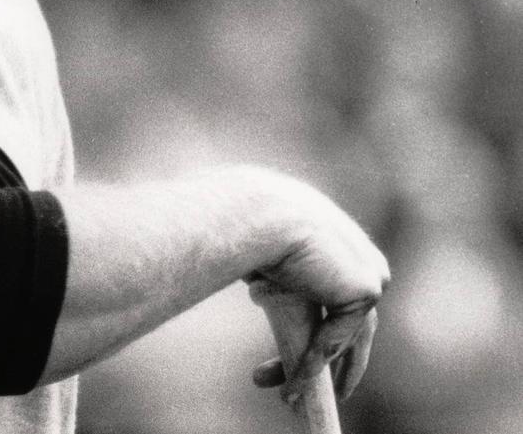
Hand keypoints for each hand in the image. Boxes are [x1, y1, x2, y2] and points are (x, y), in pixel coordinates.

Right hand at [246, 173, 389, 401]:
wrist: (255, 213)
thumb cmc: (244, 223)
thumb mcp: (261, 255)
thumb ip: (274, 274)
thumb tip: (259, 287)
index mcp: (332, 238)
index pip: (331, 295)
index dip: (312, 328)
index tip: (295, 355)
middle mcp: (357, 252)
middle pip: (344, 321)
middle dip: (319, 358)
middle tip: (297, 386)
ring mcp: (367, 271)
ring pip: (343, 336)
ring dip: (314, 371)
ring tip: (289, 399)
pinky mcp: (366, 289)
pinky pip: (336, 339)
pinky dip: (312, 366)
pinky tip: (290, 386)